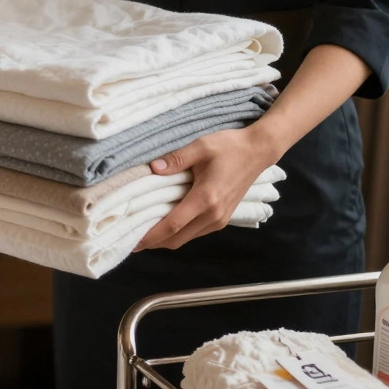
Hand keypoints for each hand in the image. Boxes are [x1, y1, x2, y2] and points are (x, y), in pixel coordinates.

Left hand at [134, 126, 283, 251]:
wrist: (258, 151)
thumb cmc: (230, 147)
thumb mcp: (201, 146)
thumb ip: (176, 158)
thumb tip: (153, 168)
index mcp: (206, 198)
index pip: (173, 225)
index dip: (151, 235)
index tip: (132, 240)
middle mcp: (213, 215)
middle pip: (177, 239)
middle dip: (153, 242)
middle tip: (130, 239)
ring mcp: (219, 219)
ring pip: (186, 239)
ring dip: (165, 239)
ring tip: (143, 232)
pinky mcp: (222, 219)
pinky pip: (195, 233)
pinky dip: (178, 233)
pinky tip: (165, 225)